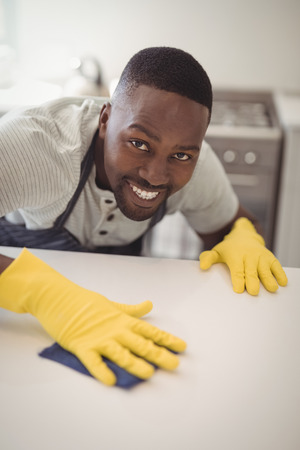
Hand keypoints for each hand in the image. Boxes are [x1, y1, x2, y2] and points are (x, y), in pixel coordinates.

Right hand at [0, 248, 185, 384]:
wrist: (58, 298)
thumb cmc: (85, 302)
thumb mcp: (112, 305)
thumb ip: (131, 310)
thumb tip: (149, 305)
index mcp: (122, 321)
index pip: (149, 330)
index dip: (166, 339)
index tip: (182, 347)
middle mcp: (114, 330)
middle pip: (139, 343)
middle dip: (157, 354)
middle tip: (173, 365)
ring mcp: (98, 338)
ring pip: (120, 353)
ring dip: (134, 364)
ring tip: (148, 374)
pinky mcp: (80, 346)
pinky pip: (92, 361)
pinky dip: (101, 371)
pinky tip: (111, 380)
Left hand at [199, 218, 287, 295]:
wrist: (244, 236)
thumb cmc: (229, 249)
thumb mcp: (217, 252)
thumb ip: (209, 258)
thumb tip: (202, 265)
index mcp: (235, 255)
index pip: (237, 269)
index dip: (238, 279)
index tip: (239, 289)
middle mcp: (249, 255)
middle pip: (251, 270)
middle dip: (253, 280)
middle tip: (253, 292)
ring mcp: (261, 256)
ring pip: (265, 268)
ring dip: (268, 279)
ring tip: (271, 289)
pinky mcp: (270, 258)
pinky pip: (276, 265)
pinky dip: (280, 274)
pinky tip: (282, 282)